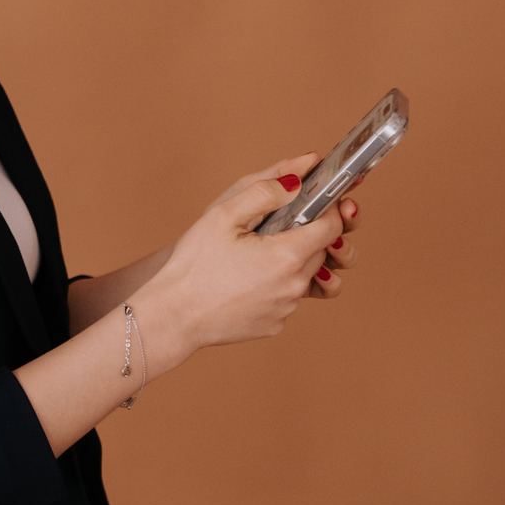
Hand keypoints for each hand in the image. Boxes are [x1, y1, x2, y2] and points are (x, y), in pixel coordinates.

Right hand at [129, 156, 359, 371]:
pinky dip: (277, 285)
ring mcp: (286, 309)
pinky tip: (248, 278)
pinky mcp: (275, 324)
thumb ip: (265, 192)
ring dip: (293, 260)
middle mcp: (294, 286)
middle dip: (309, 233)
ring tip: (260, 252)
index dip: (328, 209)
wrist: (172, 315)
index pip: (332, 227)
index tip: (316, 200)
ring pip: (305, 275)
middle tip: (279, 223)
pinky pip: (287, 298)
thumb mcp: (223, 215)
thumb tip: (296, 180)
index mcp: (286, 256)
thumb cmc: (193, 265)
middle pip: (321, 251)